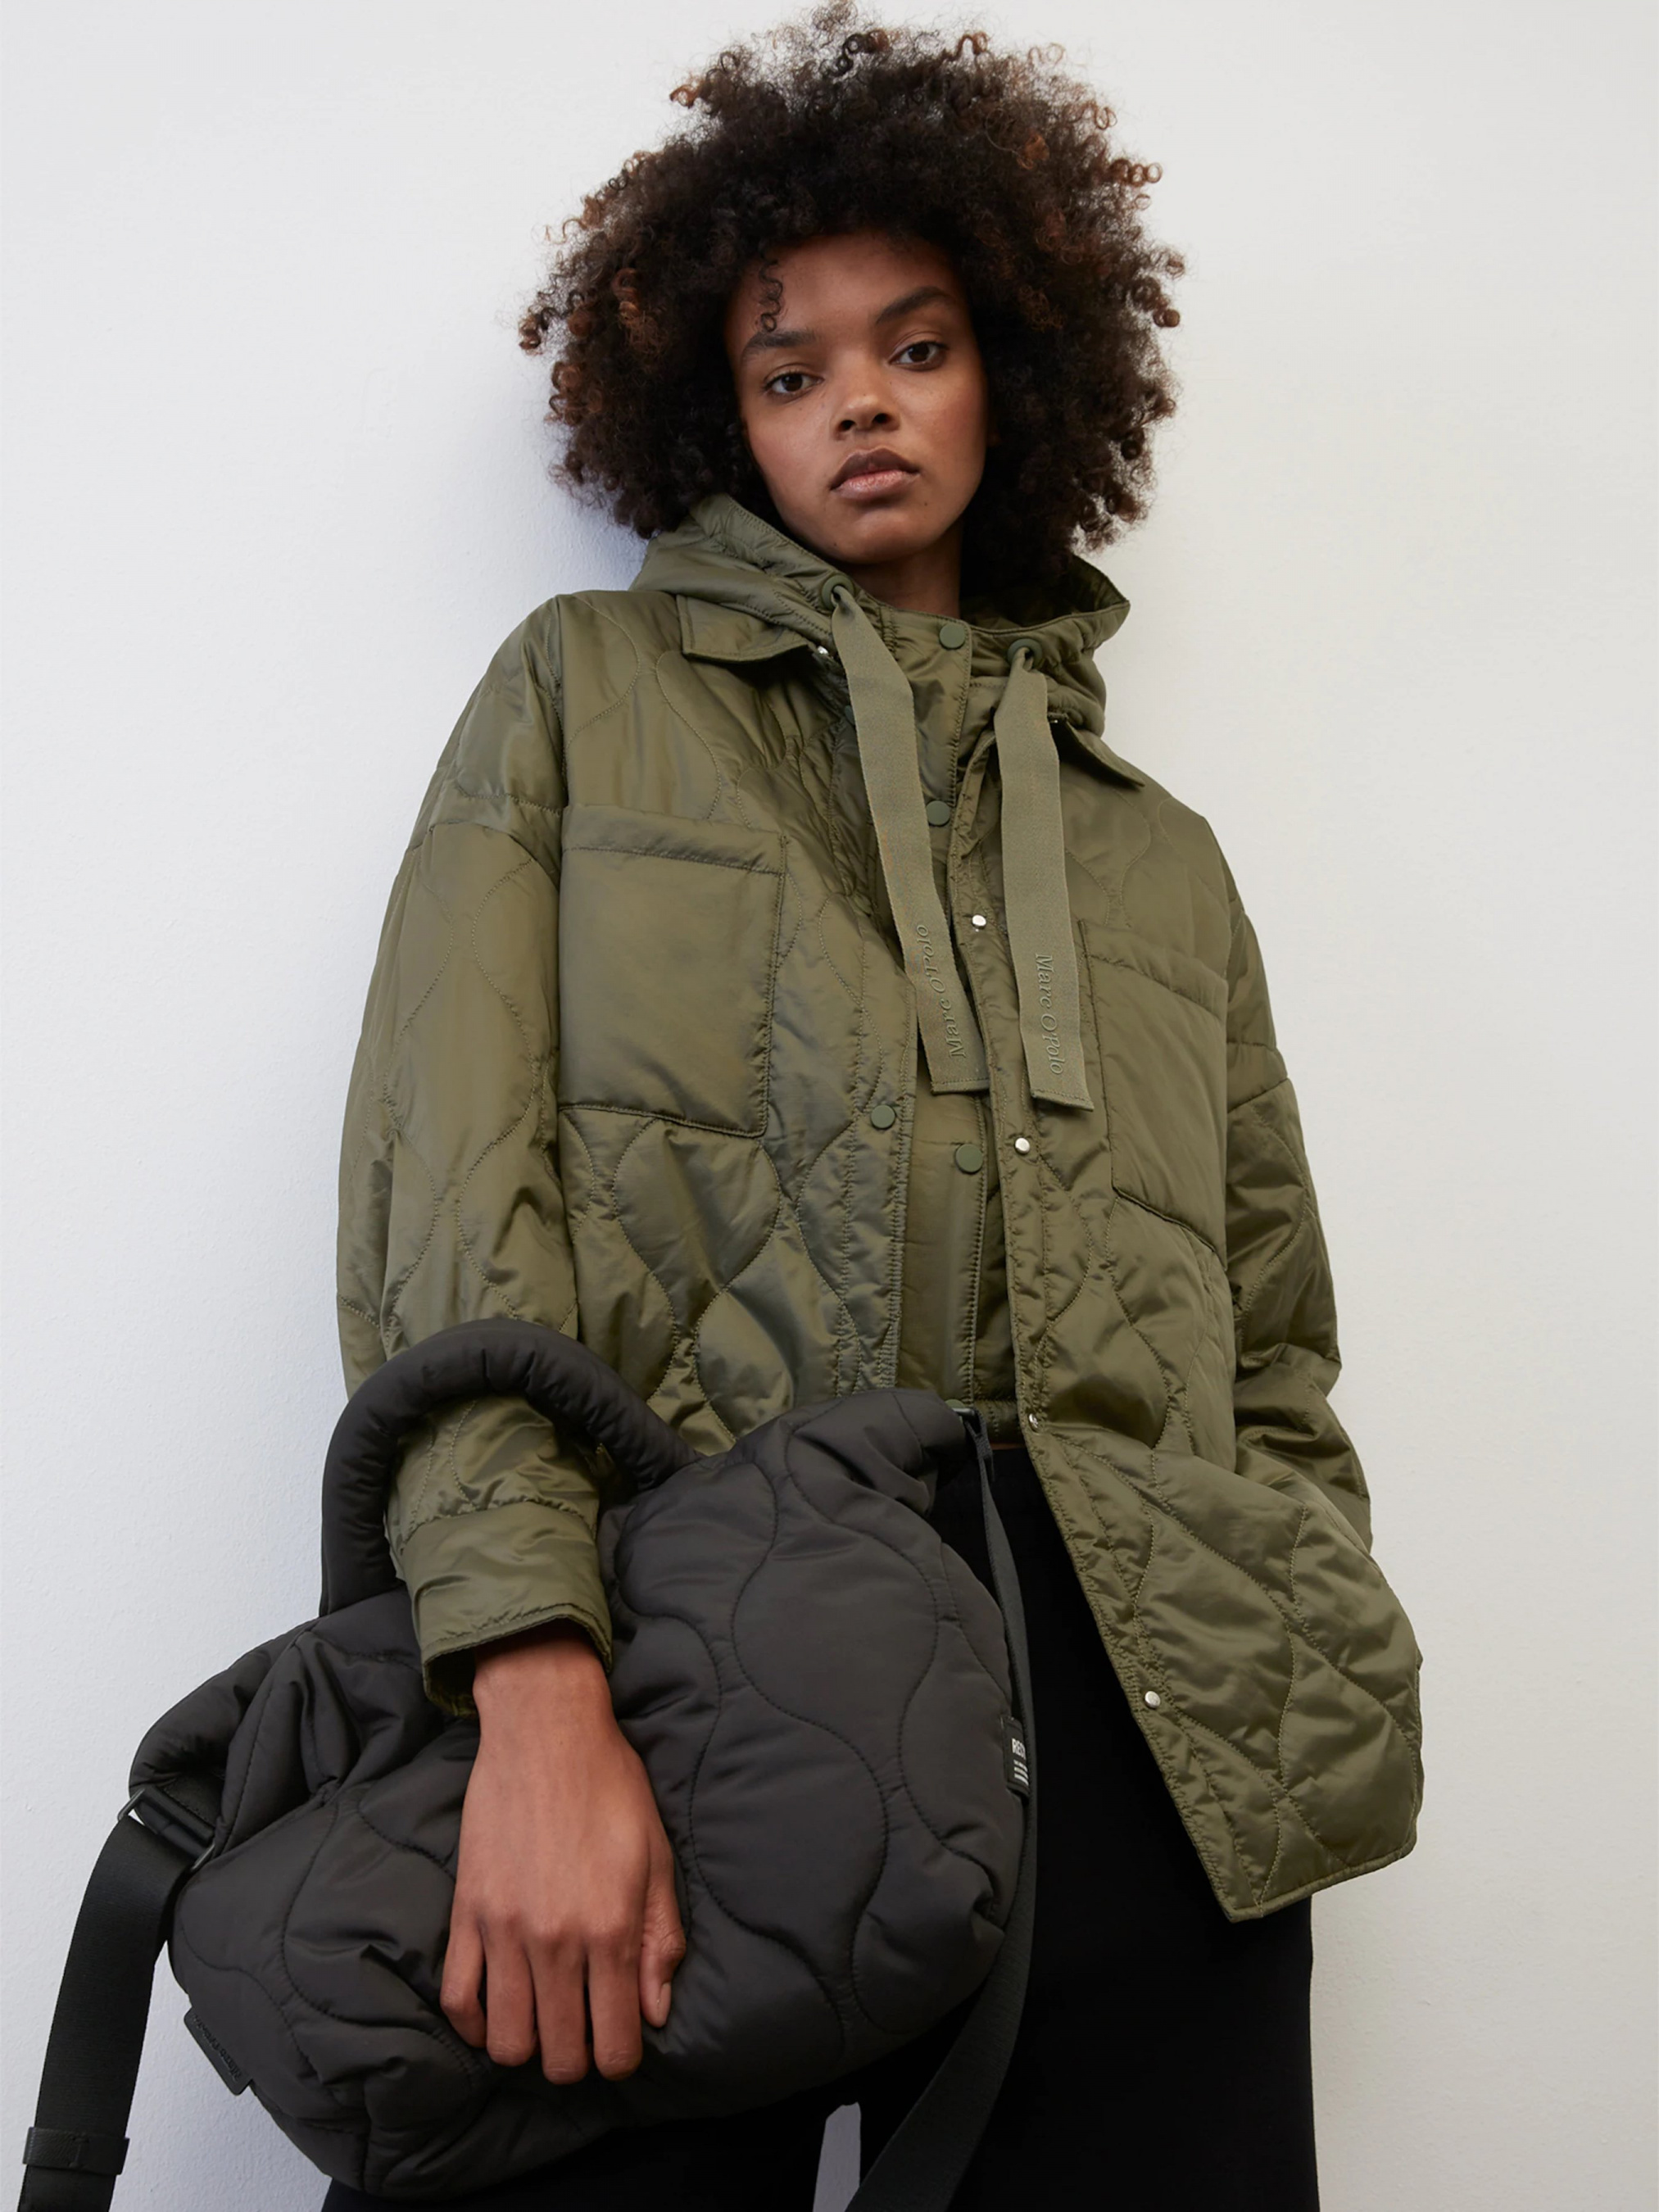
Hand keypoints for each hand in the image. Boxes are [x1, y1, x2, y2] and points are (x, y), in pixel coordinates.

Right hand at [441, 1621, 685, 2081]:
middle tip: (582, 2032)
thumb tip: (654, 2012)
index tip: (620, 2043)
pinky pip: (457, 2000)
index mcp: (611, 1929)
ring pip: (506, 2042)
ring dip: (527, 2046)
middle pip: (559, 2057)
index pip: (614, 2047)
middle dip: (576, 2059)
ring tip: (542, 2021)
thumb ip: (660, 1940)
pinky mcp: (466, 1914)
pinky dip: (475, 2024)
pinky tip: (496, 2013)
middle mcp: (556, 1941)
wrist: (546, 1732)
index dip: (621, 2059)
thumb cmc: (611, 1789)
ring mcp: (505, 1931)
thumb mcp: (657, 1859)